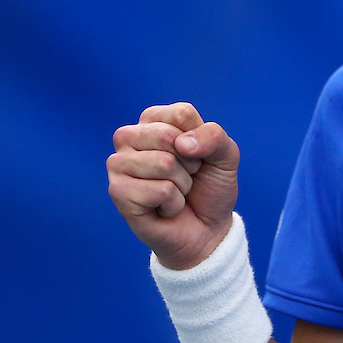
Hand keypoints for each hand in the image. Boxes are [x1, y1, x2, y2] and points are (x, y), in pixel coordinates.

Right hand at [107, 102, 238, 268]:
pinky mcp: (117, 191)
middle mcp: (129, 137)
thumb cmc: (210, 188)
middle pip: (168, 136)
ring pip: (163, 163)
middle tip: (186, 177)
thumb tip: (182, 144)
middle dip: (190, 163)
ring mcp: (119, 164)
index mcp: (153, 120)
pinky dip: (173, 203)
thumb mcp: (226, 156)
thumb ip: (214, 136)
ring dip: (181, 185)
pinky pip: (160, 190)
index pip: (181, 113)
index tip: (197, 156)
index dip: (201, 140)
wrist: (206, 230)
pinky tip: (165, 208)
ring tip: (175, 192)